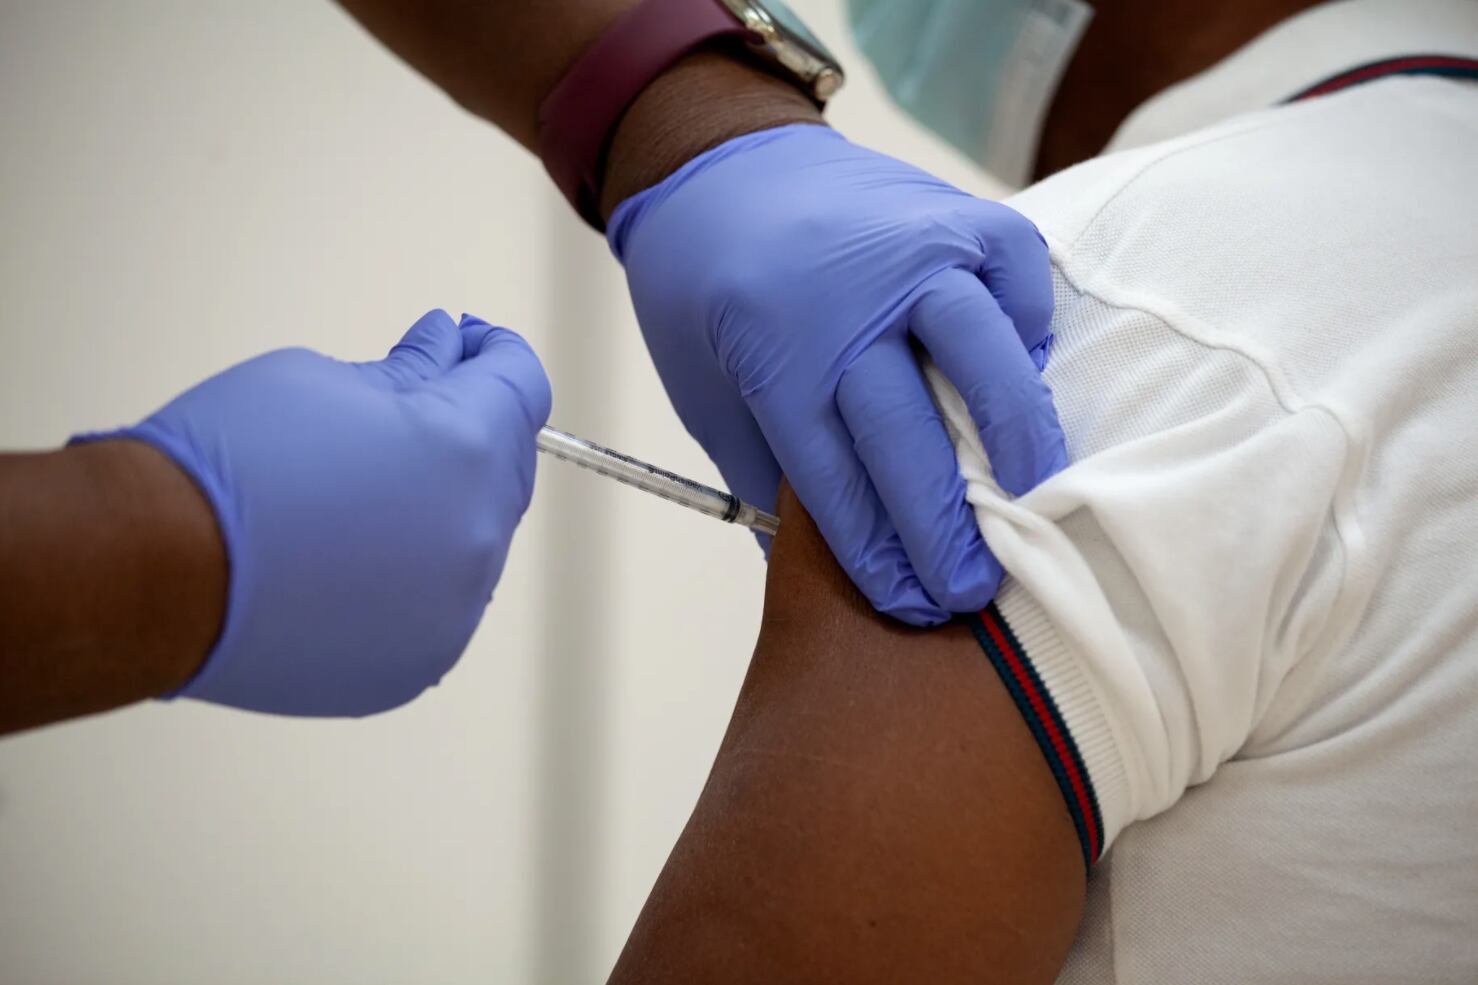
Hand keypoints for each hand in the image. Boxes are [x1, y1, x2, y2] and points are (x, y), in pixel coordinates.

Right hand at [89, 310, 550, 715]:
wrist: (153, 571)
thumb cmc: (228, 461)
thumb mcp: (324, 381)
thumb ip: (408, 372)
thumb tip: (443, 350)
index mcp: (466, 449)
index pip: (520, 384)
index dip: (494, 353)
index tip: (465, 343)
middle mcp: (480, 535)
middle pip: (505, 465)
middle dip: (470, 429)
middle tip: (409, 408)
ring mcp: (455, 610)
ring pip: (474, 540)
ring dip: (441, 508)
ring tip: (361, 492)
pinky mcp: (420, 662)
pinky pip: (439, 603)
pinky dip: (412, 574)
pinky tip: (349, 557)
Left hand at [607, 124, 1066, 624]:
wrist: (716, 165)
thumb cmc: (704, 293)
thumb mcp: (708, 394)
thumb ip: (764, 478)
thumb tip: (814, 577)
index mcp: (774, 356)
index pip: (837, 482)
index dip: (878, 554)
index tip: (912, 604)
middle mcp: (847, 304)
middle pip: (912, 436)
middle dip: (946, 527)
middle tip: (978, 589)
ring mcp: (910, 251)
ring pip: (984, 358)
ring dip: (1018, 439)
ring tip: (1042, 499)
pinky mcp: (955, 212)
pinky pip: (1016, 274)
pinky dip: (1030, 327)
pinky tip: (1027, 375)